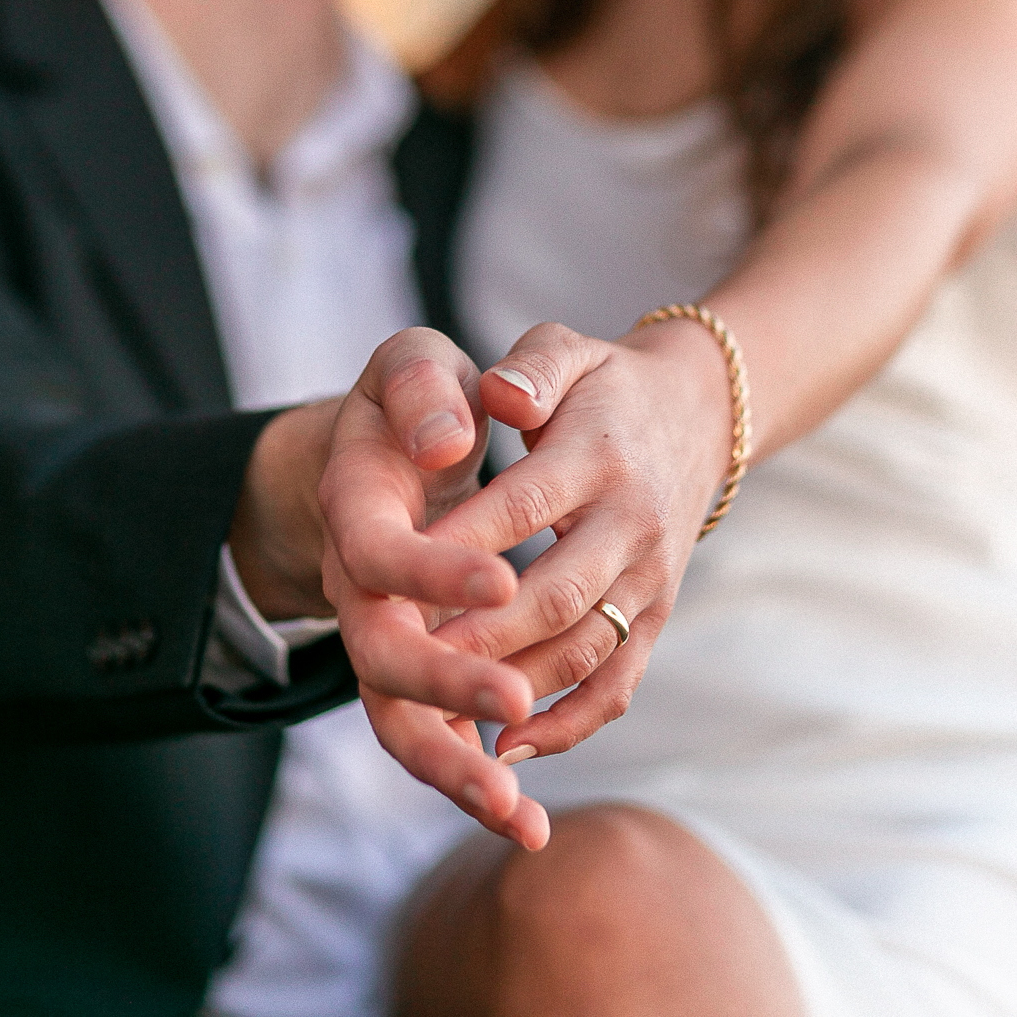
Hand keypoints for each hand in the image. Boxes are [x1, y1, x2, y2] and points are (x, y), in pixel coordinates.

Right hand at [317, 329, 550, 850]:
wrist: (393, 448)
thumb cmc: (414, 400)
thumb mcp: (411, 364)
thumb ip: (421, 386)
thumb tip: (444, 439)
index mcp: (354, 505)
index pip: (379, 550)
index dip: (434, 568)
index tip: (503, 578)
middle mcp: (357, 585)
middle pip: (379, 655)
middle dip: (446, 685)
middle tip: (514, 704)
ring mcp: (383, 634)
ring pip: (399, 720)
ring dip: (457, 771)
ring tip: (519, 817)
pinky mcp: (417, 669)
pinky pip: (434, 739)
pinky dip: (475, 782)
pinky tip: (528, 822)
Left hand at [425, 319, 733, 762]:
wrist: (698, 413)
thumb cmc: (604, 381)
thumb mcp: (567, 348)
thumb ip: (531, 367)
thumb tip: (498, 390)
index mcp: (599, 454)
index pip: (522, 505)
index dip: (462, 544)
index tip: (397, 572)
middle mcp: (634, 522)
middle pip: (557, 593)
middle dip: (482, 635)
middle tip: (410, 662)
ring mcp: (651, 577)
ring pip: (586, 649)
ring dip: (517, 687)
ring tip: (443, 715)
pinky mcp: (656, 615)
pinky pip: (618, 684)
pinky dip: (568, 724)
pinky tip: (508, 746)